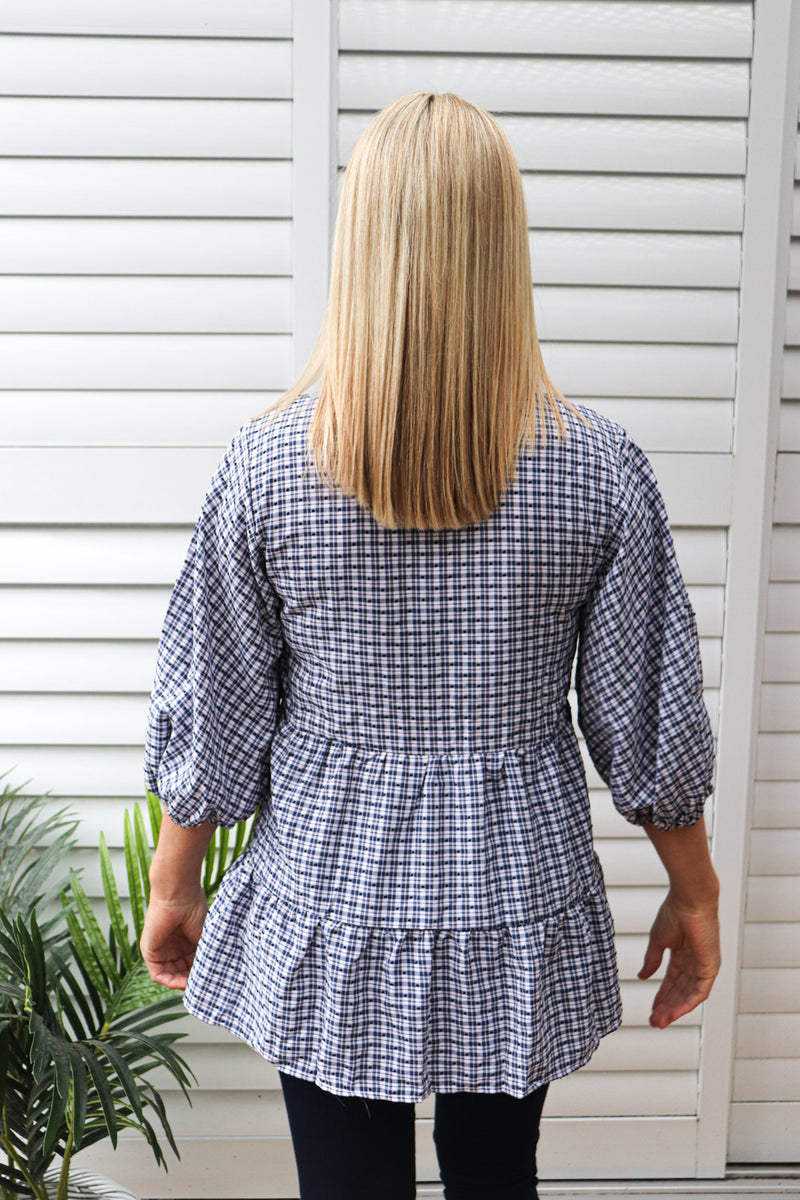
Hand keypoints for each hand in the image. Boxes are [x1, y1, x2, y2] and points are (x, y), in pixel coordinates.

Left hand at [140, 886, 208, 989]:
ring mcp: (161, 949)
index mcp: (186, 940)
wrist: (178, 894)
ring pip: (170, 975)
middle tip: (202, 985)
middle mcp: (173, 946)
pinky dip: (170, 981)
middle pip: (181, 972)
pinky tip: (181, 983)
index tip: (211, 979)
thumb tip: (212, 973)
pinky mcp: (149, 951)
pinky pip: (158, 974)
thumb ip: (204, 955)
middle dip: (191, 980)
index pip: (192, 964)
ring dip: (181, 983)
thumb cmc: (193, 908)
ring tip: (193, 985)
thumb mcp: (203, 935)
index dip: (200, 973)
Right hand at [638, 889, 720, 1027]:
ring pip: (688, 995)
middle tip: (654, 1022)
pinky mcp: (711, 967)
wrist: (689, 900)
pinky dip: (687, 1003)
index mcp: (682, 954)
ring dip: (674, 1009)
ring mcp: (703, 966)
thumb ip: (652, 960)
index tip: (651, 1010)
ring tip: (660, 1021)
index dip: (661, 996)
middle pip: (679, 991)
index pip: (672, 981)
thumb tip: (642, 976)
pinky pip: (700, 992)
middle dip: (666, 1007)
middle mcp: (694, 963)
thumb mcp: (658, 940)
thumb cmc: (674, 913)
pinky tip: (674, 1012)